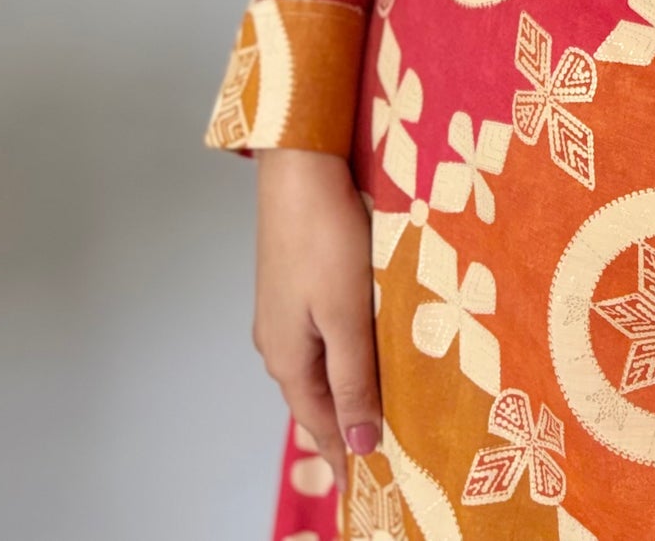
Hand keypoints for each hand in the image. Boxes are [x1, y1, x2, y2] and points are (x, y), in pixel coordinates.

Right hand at [253, 146, 381, 483]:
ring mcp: (282, 311)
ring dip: (343, 390)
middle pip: (315, 399)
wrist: (300, 167)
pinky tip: (362, 351)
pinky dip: (341, 355)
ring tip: (374, 411)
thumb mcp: (345, 315)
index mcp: (287, 358)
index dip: (343, 455)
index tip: (363, 487)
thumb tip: (360, 443)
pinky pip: (320, 335)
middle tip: (377, 455)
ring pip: (318, 366)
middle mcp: (277, 341)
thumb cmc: (324, 237)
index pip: (320, 424)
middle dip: (343, 428)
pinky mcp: (295, 282)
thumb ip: (353, 380)